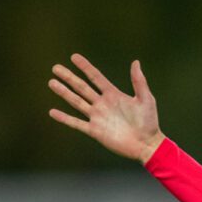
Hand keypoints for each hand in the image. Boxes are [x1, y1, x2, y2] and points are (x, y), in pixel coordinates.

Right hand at [48, 54, 165, 163]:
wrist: (147, 144)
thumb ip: (139, 82)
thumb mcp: (146, 99)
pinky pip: (77, 123)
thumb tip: (135, 62)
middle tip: (55, 68)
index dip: (85, 67)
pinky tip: (52, 112)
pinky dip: (65, 118)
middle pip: (82, 88)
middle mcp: (102, 104)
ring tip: (52, 82)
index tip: (74, 57)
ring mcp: (97, 117)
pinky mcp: (95, 131)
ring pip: (77, 102)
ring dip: (64, 93)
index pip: (96, 77)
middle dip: (69, 77)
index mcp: (113, 95)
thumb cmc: (149, 122)